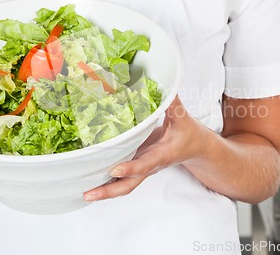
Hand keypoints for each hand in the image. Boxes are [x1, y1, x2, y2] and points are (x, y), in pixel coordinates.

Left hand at [82, 96, 209, 201]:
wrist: (195, 148)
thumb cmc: (189, 134)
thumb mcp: (182, 117)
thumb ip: (171, 103)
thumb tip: (163, 87)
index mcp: (162, 155)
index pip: (145, 164)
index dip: (130, 168)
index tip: (115, 169)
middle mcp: (150, 166)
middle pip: (129, 185)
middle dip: (108, 191)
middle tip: (88, 194)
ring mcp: (142, 168)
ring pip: (123, 185)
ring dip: (104, 191)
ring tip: (84, 193)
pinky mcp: (137, 166)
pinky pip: (121, 178)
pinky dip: (106, 182)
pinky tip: (90, 180)